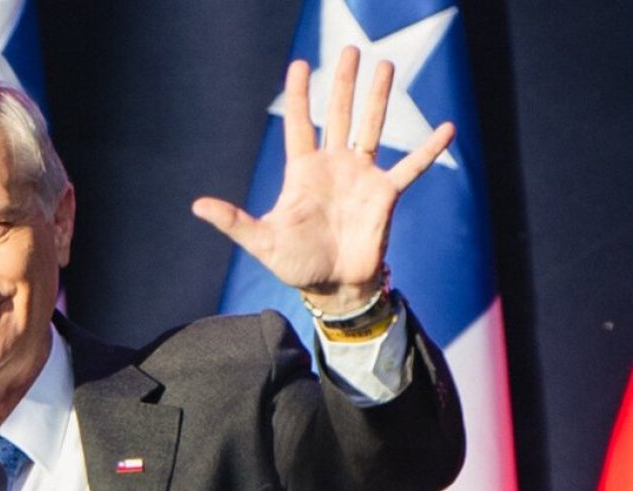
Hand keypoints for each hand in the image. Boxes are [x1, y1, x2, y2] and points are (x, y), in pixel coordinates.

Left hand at [192, 46, 454, 313]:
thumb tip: (197, 205)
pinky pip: (411, 167)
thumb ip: (234, 221)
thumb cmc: (295, 264)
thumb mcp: (261, 241)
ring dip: (378, 98)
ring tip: (386, 66)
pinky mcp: (386, 194)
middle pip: (338, 115)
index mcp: (303, 173)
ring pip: (371, 128)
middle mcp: (333, 167)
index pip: (299, 124)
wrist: (333, 288)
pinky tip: (447, 128)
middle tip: (351, 49)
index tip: (300, 64)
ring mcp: (361, 177)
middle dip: (343, 83)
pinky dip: (429, 150)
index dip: (299, 95)